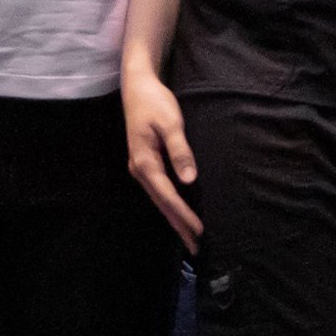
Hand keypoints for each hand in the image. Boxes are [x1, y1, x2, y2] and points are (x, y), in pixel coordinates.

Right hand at [122, 65, 202, 250]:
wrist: (137, 87)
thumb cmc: (155, 102)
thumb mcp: (171, 122)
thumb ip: (180, 150)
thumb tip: (189, 180)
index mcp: (144, 162)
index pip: (167, 195)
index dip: (183, 215)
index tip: (198, 231)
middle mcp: (139, 169)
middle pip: (161, 203)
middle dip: (179, 225)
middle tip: (195, 248)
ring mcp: (140, 168)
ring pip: (159, 199)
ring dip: (174, 218)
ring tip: (189, 237)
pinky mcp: (145, 163)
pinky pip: (159, 190)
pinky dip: (170, 205)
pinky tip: (179, 212)